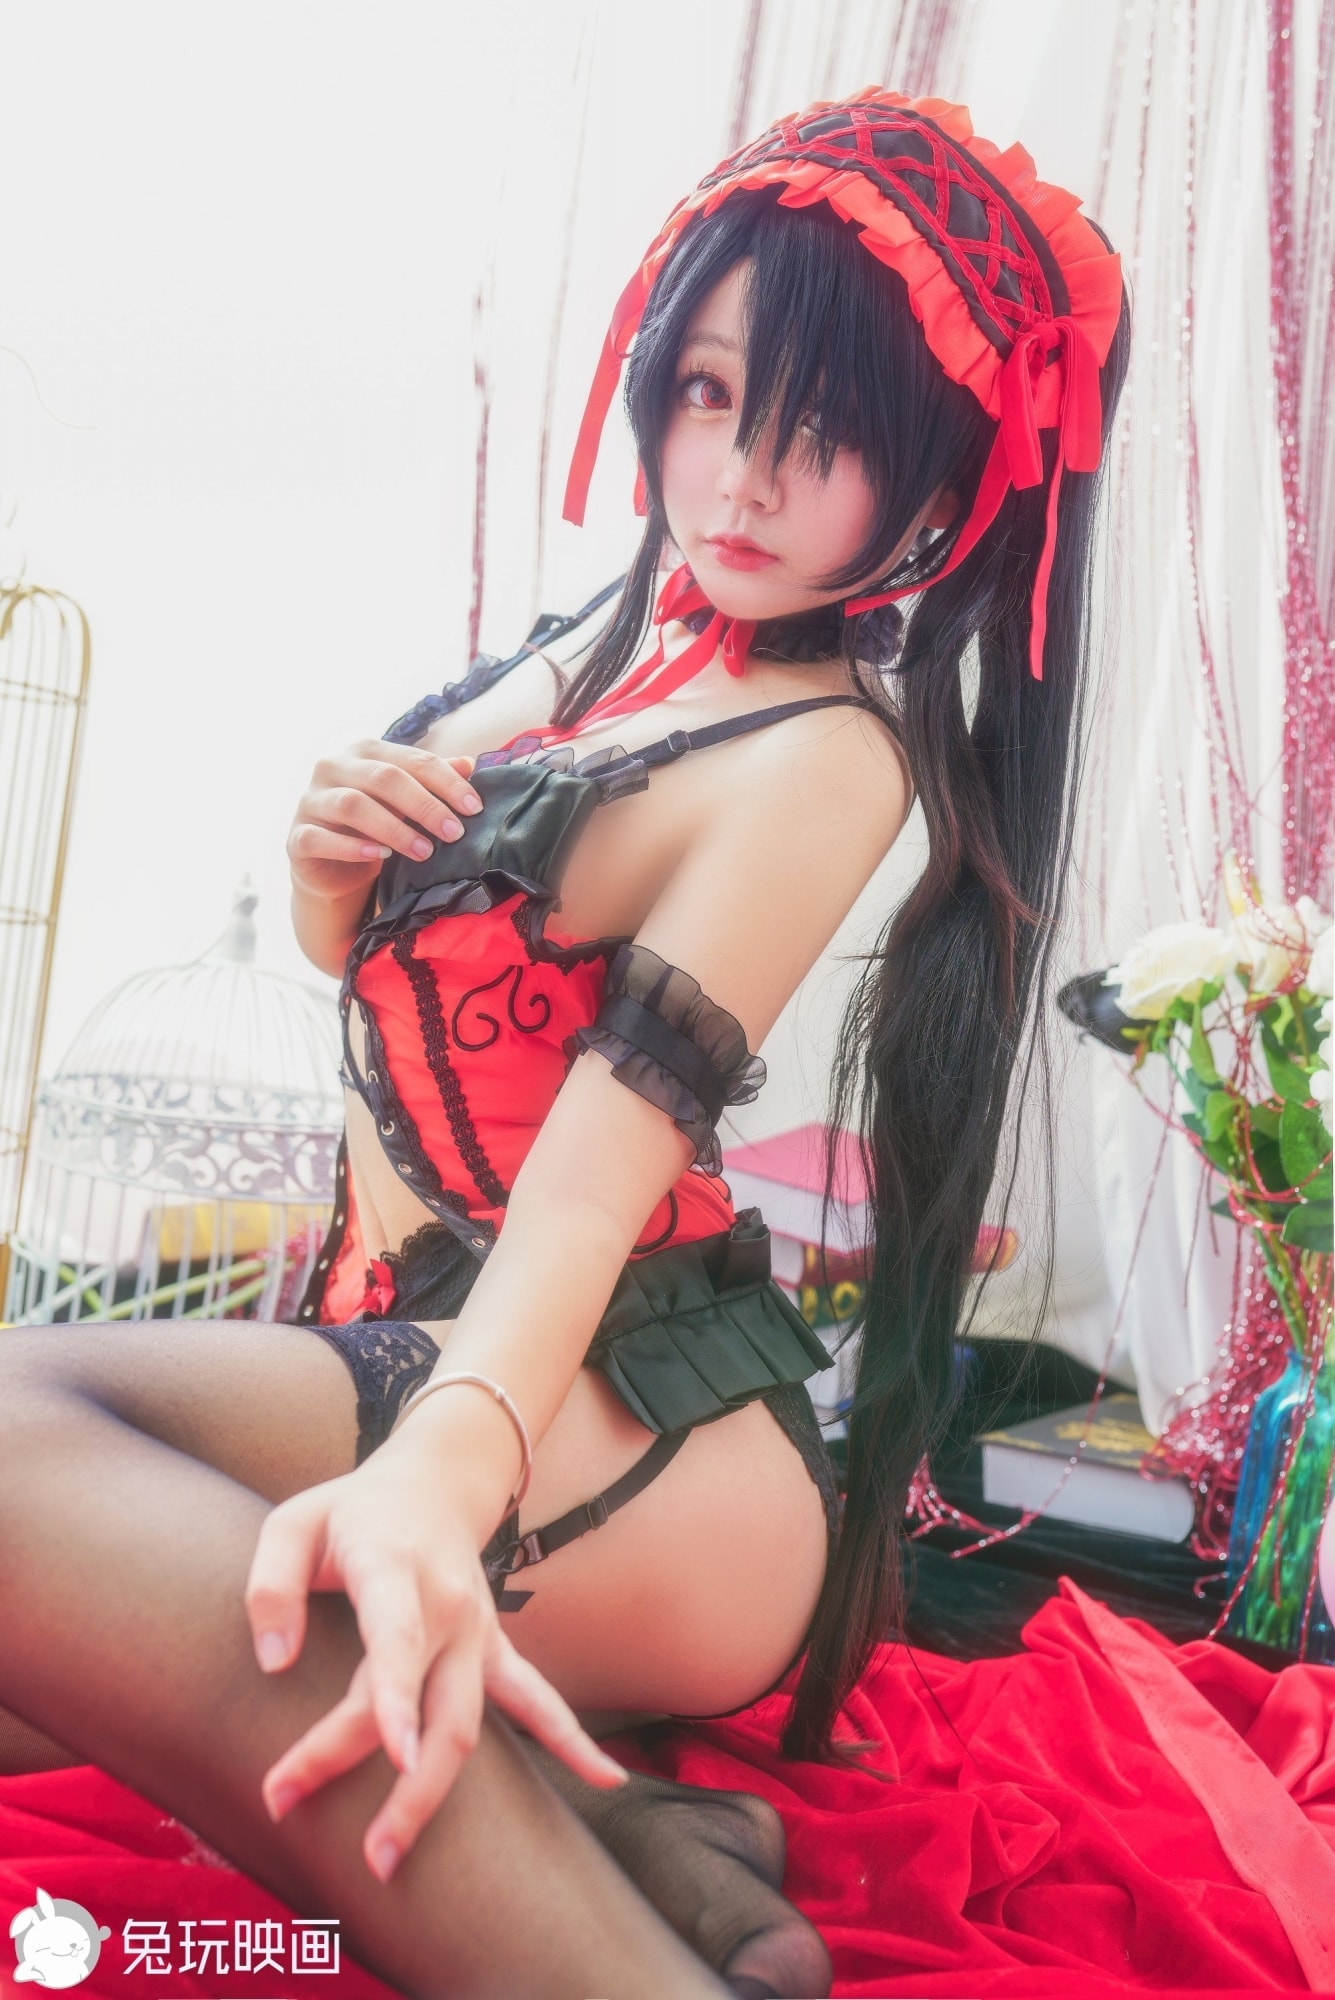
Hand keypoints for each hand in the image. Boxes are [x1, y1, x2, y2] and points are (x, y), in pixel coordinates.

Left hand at [244, 1445, 626, 1880]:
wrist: (434, 1478)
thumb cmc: (351, 1511)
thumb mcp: (293, 1524)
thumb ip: (271, 1586)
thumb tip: (274, 1663)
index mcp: (394, 1570)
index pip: (396, 1641)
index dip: (396, 1699)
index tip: (395, 1755)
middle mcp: (446, 1608)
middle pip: (428, 1708)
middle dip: (392, 1782)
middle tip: (339, 1841)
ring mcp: (476, 1633)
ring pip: (466, 1722)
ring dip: (431, 1793)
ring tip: (389, 1856)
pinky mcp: (491, 1648)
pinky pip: (535, 1699)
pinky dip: (571, 1740)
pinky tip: (606, 1779)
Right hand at [287, 739, 485, 902]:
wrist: (332, 868)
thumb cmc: (375, 826)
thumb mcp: (406, 802)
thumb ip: (431, 781)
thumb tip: (469, 764)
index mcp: (364, 751)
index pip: (412, 759)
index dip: (447, 782)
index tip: (475, 808)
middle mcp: (333, 767)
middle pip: (384, 778)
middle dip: (425, 805)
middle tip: (454, 832)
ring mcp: (311, 800)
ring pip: (353, 805)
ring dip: (394, 829)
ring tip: (425, 851)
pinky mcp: (297, 837)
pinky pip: (321, 838)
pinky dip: (352, 847)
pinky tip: (379, 856)